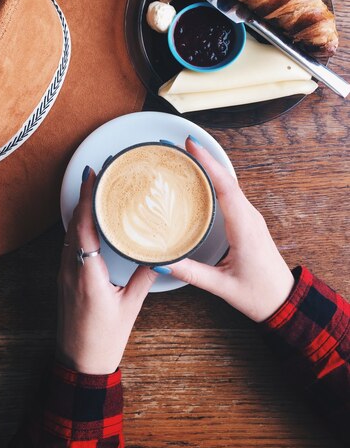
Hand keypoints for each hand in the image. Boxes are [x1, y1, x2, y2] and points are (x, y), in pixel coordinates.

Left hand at [56, 167, 156, 374]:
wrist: (79, 363)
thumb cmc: (103, 338)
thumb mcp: (130, 307)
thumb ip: (143, 278)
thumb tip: (159, 255)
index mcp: (87, 274)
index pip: (84, 227)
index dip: (87, 199)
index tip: (92, 176)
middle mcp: (71, 269)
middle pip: (74, 224)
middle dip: (84, 197)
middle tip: (97, 174)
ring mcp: (64, 273)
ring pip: (69, 233)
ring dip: (80, 210)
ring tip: (95, 191)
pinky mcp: (64, 278)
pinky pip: (69, 244)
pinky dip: (78, 226)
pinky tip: (89, 221)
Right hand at [166, 138, 294, 321]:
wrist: (286, 302)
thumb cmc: (259, 295)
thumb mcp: (222, 287)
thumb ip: (191, 273)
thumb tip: (161, 262)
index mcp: (245, 228)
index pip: (226, 187)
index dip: (208, 164)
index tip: (191, 145)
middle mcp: (250, 218)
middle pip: (227, 179)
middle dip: (205, 159)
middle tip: (181, 145)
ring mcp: (251, 218)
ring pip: (230, 184)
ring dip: (210, 168)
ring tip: (188, 157)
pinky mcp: (248, 222)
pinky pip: (231, 194)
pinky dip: (216, 181)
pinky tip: (202, 180)